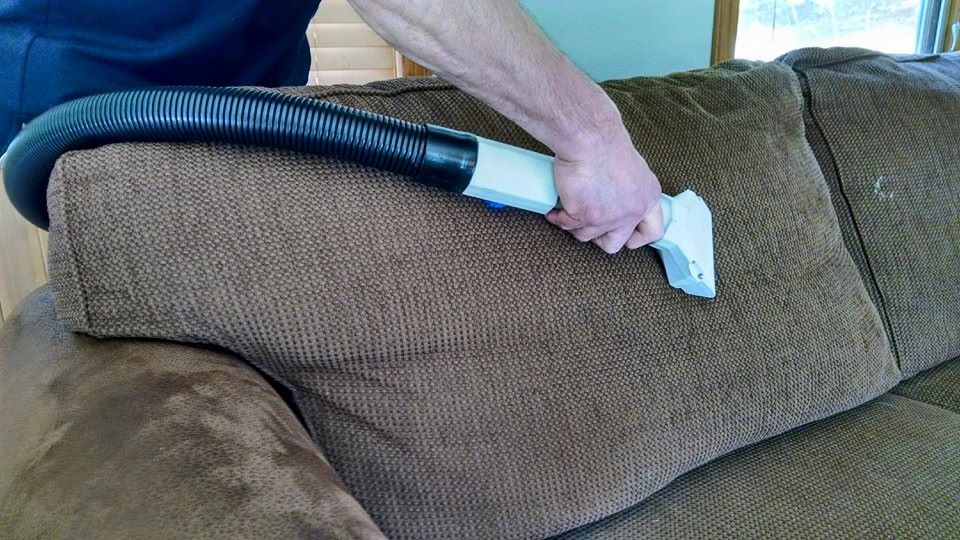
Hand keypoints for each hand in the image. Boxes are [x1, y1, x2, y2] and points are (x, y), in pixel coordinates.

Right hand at [545, 129, 664, 253]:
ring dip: (574, 225)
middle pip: (614, 244)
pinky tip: (555, 209)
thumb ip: (629, 192)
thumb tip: (615, 203)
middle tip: (587, 222)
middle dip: (597, 237)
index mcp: (648, 198)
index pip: (653, 232)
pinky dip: (558, 217)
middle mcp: (632, 212)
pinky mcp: (585, 216)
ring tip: (567, 208)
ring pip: (585, 236)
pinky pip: (566, 225)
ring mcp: (608, 217)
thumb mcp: (632, 170)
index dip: (636, 238)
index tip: (624, 236)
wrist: (590, 136)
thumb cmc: (606, 143)